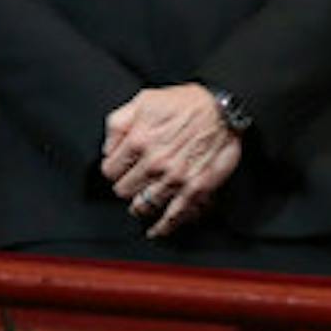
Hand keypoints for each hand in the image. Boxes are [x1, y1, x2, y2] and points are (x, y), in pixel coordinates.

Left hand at [102, 84, 241, 239]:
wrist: (223, 109)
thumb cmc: (186, 102)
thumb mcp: (143, 100)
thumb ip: (118, 124)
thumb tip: (107, 149)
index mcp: (138, 140)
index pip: (109, 171)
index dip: (114, 170)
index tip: (120, 170)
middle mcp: (154, 163)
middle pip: (124, 191)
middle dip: (126, 186)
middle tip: (134, 181)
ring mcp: (174, 179)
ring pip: (143, 206)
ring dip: (140, 204)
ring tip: (143, 201)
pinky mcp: (195, 190)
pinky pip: (173, 217)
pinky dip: (162, 227)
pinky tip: (156, 230)